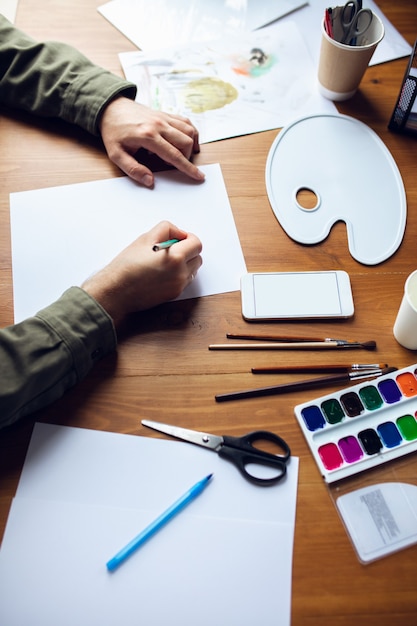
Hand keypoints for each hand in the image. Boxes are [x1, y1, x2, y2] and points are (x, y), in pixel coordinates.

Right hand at [82, 221, 201, 322]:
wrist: (116, 291)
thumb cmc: (127, 266)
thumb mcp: (145, 238)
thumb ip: (167, 230)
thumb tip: (180, 233)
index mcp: (175, 257)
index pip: (196, 244)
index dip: (189, 238)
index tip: (180, 238)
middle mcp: (180, 274)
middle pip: (198, 257)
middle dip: (188, 250)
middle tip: (172, 248)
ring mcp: (178, 286)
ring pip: (192, 270)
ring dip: (185, 263)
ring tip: (165, 261)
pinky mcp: (173, 295)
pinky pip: (184, 281)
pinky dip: (179, 274)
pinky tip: (163, 272)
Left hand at [99, 97, 204, 186]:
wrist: (110, 108)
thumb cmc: (113, 132)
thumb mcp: (116, 155)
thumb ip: (133, 169)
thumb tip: (150, 181)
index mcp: (148, 136)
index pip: (174, 155)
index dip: (188, 168)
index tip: (198, 176)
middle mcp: (159, 125)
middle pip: (185, 142)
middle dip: (187, 158)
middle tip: (176, 164)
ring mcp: (163, 117)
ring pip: (189, 131)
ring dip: (190, 145)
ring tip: (182, 154)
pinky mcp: (165, 114)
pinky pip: (185, 121)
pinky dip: (191, 132)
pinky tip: (187, 141)